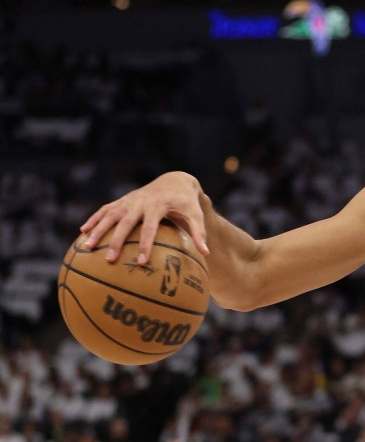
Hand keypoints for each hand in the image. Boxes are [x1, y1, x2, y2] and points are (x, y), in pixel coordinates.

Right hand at [79, 171, 210, 263]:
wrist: (174, 180)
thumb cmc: (186, 201)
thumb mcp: (196, 214)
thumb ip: (199, 233)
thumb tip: (206, 253)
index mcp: (157, 205)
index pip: (149, 228)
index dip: (144, 245)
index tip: (140, 261)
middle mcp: (139, 202)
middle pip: (124, 223)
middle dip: (116, 241)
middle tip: (109, 259)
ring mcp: (128, 201)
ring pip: (109, 216)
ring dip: (97, 230)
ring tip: (86, 247)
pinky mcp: (122, 201)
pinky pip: (104, 210)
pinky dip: (93, 219)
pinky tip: (82, 232)